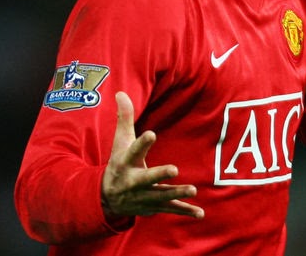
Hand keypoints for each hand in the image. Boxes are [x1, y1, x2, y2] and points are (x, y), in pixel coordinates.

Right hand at [101, 91, 204, 219]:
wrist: (105, 198)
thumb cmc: (119, 163)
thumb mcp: (120, 142)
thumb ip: (124, 118)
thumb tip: (120, 92)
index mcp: (125, 163)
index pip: (133, 150)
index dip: (142, 143)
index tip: (152, 133)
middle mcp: (133, 181)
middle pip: (146, 178)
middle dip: (158, 175)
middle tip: (174, 169)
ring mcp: (143, 196)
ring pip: (160, 196)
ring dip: (176, 194)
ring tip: (193, 189)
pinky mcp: (153, 206)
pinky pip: (170, 209)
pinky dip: (185, 211)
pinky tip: (200, 213)